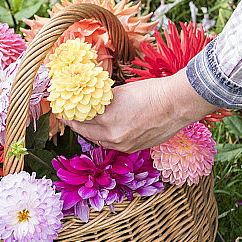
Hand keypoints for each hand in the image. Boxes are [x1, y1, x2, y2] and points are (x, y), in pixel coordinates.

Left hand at [64, 69, 218, 152]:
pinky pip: (113, 145)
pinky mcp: (134, 149)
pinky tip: (107, 129)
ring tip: (88, 122)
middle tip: (71, 115)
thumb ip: (103, 101)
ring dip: (91, 132)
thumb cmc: (151, 92)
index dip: (69, 114)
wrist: (177, 104)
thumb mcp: (119, 92)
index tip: (64, 108)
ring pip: (99, 141)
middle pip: (85, 133)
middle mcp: (112, 137)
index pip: (78, 120)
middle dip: (77, 124)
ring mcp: (124, 146)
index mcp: (106, 120)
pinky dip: (107, 137)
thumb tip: (91, 103)